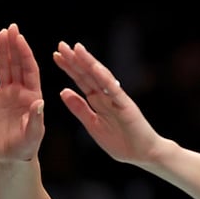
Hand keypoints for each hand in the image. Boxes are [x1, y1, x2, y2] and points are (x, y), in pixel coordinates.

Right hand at [0, 23, 44, 161]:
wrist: (11, 156)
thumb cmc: (27, 146)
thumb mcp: (34, 134)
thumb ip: (36, 119)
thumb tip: (39, 102)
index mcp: (33, 95)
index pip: (30, 70)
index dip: (25, 54)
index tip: (21, 39)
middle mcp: (20, 90)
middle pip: (17, 64)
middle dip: (14, 46)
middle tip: (11, 28)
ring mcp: (5, 93)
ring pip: (3, 67)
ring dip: (2, 50)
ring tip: (1, 33)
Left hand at [51, 41, 163, 166]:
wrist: (143, 154)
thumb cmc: (121, 142)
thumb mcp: (92, 125)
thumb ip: (79, 109)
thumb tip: (63, 91)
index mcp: (98, 101)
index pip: (81, 80)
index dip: (69, 68)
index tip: (56, 55)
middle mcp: (107, 95)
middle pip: (88, 75)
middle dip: (75, 60)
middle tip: (61, 44)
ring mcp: (117, 99)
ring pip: (100, 77)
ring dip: (88, 62)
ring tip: (76, 48)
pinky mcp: (126, 105)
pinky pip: (114, 90)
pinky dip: (105, 78)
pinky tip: (95, 67)